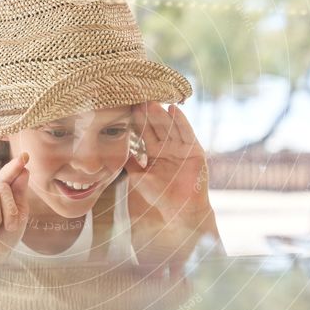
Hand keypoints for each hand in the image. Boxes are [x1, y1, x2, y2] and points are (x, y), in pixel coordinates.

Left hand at [125, 101, 212, 226]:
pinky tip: (174, 109)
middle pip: (157, 127)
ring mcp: (182, 148)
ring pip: (170, 127)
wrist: (180, 210)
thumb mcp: (140, 177)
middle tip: (138, 99)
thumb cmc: (159, 196)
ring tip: (152, 102)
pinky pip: (187, 133)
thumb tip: (114, 150)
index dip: (138, 122)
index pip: (145, 133)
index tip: (128, 108)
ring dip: (162, 115)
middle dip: (148, 114)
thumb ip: (130, 162)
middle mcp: (168, 148)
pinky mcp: (194, 150)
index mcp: (155, 153)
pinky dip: (181, 121)